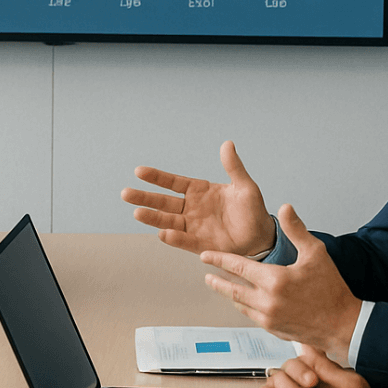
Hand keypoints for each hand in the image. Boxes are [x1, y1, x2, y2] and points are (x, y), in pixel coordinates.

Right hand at [121, 141, 274, 255]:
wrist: (262, 236)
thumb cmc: (252, 210)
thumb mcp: (245, 186)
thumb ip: (234, 167)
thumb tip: (227, 143)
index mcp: (199, 192)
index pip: (173, 183)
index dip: (157, 177)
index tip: (139, 171)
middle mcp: (191, 209)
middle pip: (163, 203)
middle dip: (145, 198)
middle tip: (126, 193)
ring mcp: (193, 227)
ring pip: (168, 221)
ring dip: (153, 218)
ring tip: (137, 213)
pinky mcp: (200, 244)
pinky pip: (184, 240)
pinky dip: (174, 238)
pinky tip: (163, 233)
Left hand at [199, 205, 360, 356]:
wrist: (343, 324)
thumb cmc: (332, 289)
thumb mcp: (316, 253)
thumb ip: (296, 230)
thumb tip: (285, 209)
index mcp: (275, 280)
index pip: (238, 266)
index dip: (219, 259)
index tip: (205, 256)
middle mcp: (267, 301)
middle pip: (232, 289)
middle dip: (217, 281)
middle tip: (206, 276)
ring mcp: (269, 318)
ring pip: (240, 304)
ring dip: (229, 294)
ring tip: (221, 287)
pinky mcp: (273, 330)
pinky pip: (251, 316)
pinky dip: (244, 307)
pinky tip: (243, 302)